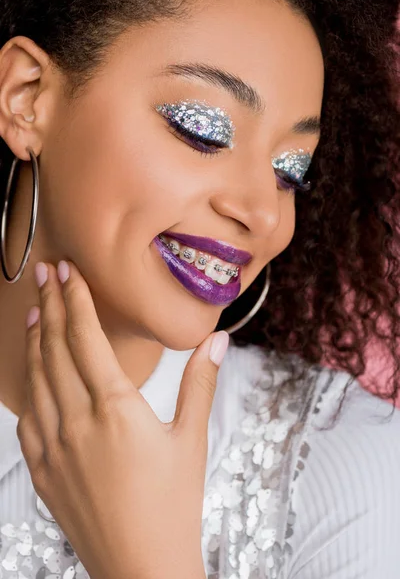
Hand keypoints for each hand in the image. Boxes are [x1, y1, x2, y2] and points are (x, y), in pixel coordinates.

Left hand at [16, 260, 228, 578]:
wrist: (141, 568)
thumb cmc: (173, 504)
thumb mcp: (192, 439)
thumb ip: (201, 382)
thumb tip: (218, 338)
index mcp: (115, 409)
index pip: (86, 338)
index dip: (75, 300)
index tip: (67, 271)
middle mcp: (77, 422)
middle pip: (55, 349)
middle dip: (50, 304)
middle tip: (45, 273)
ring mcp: (53, 447)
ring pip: (36, 378)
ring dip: (34, 339)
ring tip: (35, 309)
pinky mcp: (42, 470)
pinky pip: (27, 416)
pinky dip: (28, 384)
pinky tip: (32, 370)